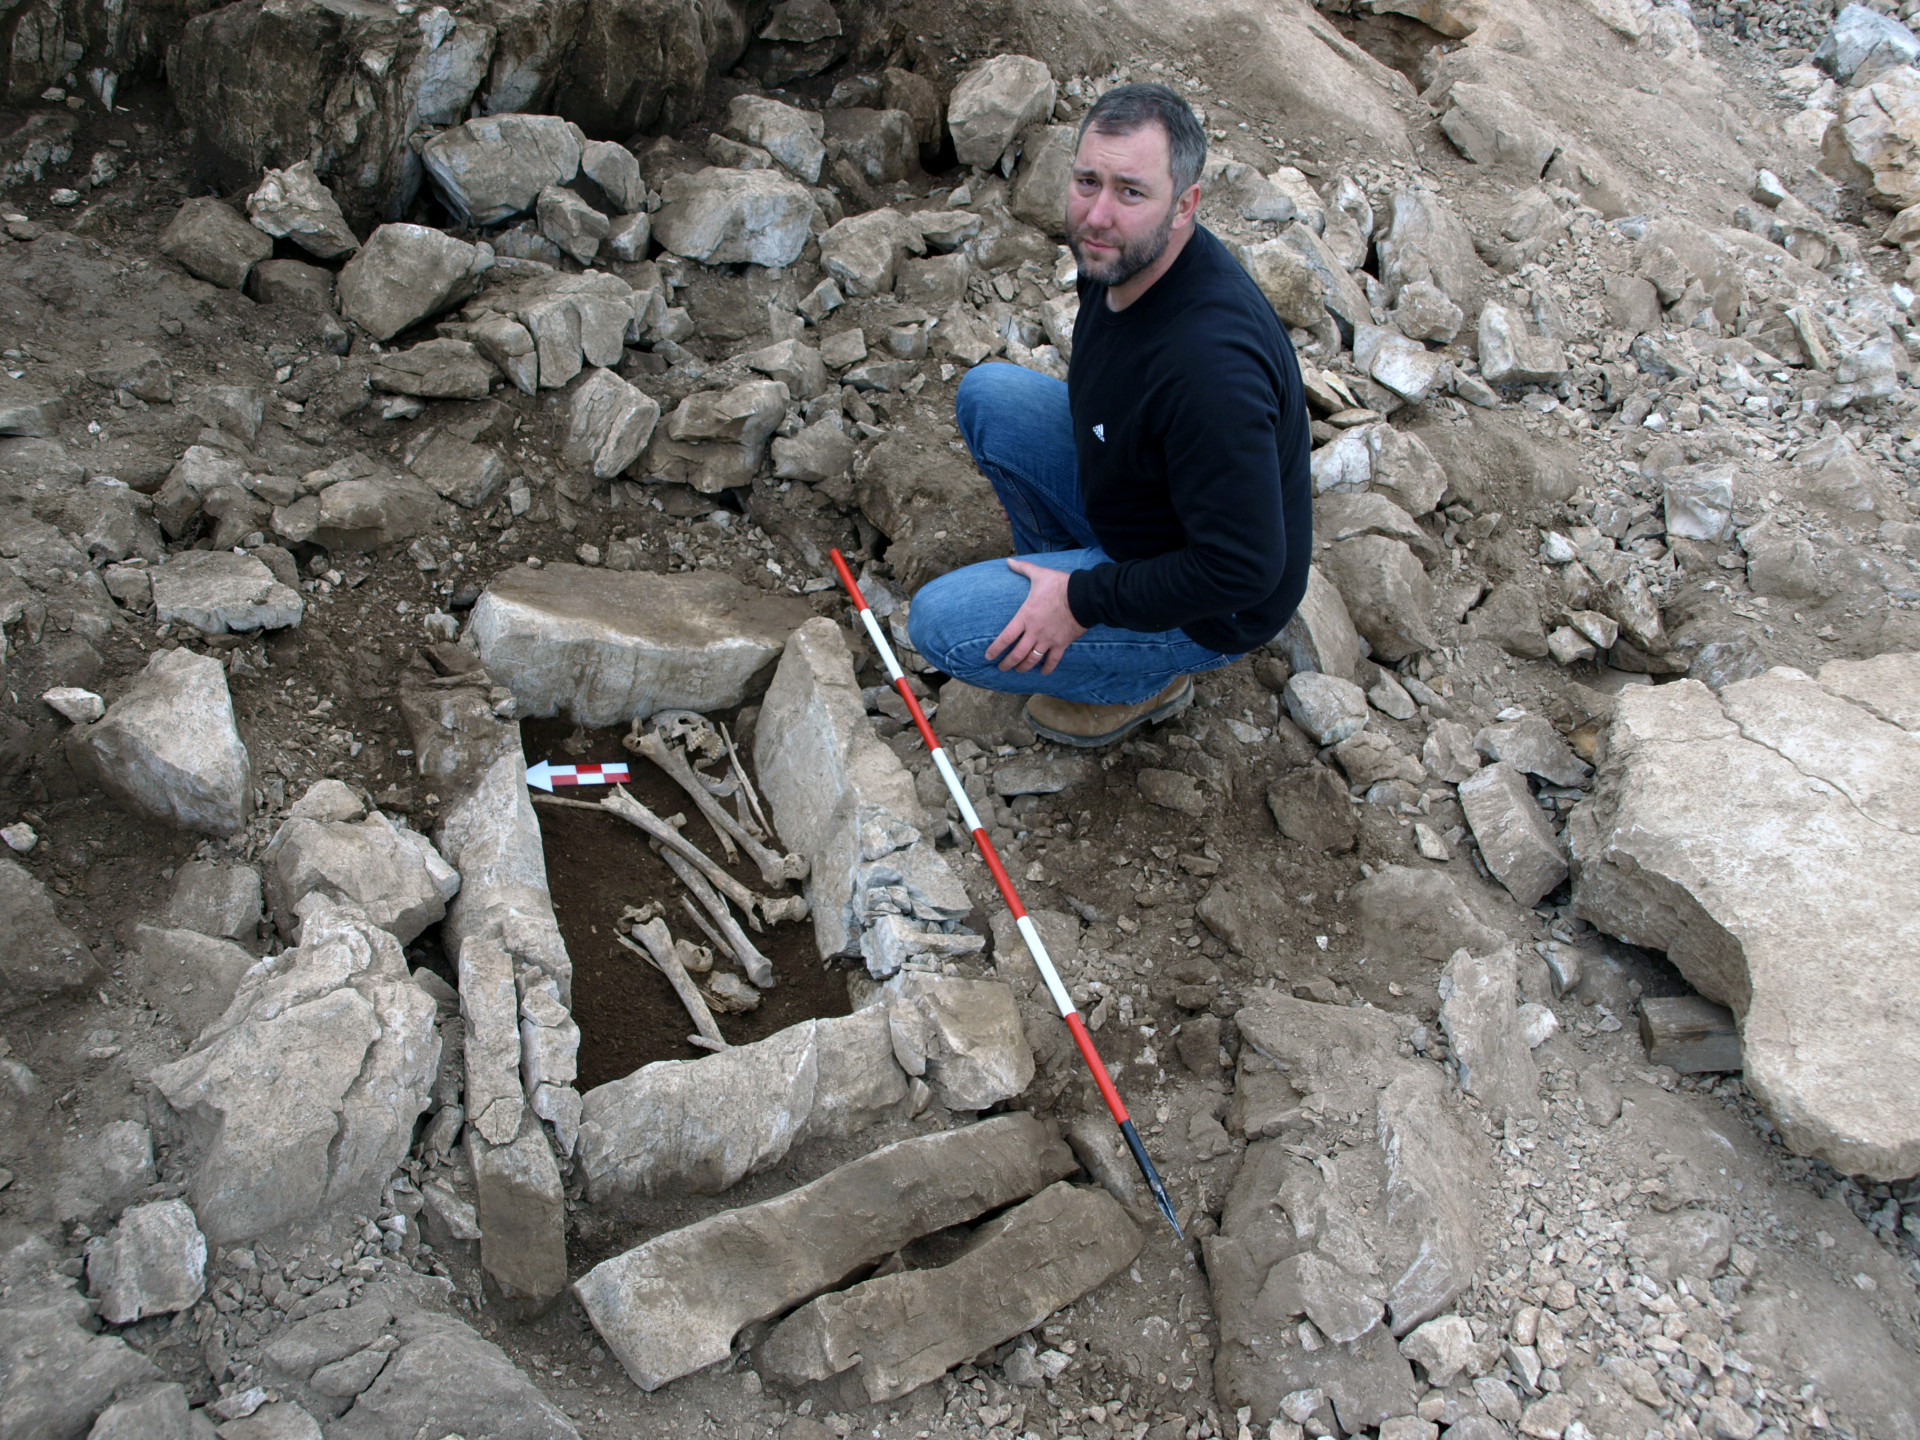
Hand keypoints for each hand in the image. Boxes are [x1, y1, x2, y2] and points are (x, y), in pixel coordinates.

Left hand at [985, 558, 1087, 674]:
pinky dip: (1047, 668)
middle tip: (1001, 668)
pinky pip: (1053, 660)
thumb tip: (1009, 561)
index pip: (1005, 637)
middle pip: (1017, 654)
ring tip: (1018, 671)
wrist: (1083, 596)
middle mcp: (1034, 632)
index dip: (995, 649)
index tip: (988, 656)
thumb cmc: (1060, 585)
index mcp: (1025, 616)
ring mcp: (1048, 640)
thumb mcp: (1039, 574)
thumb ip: (1023, 568)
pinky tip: (1043, 672)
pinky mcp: (1062, 644)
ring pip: (1032, 660)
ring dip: (1023, 668)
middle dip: (1007, 664)